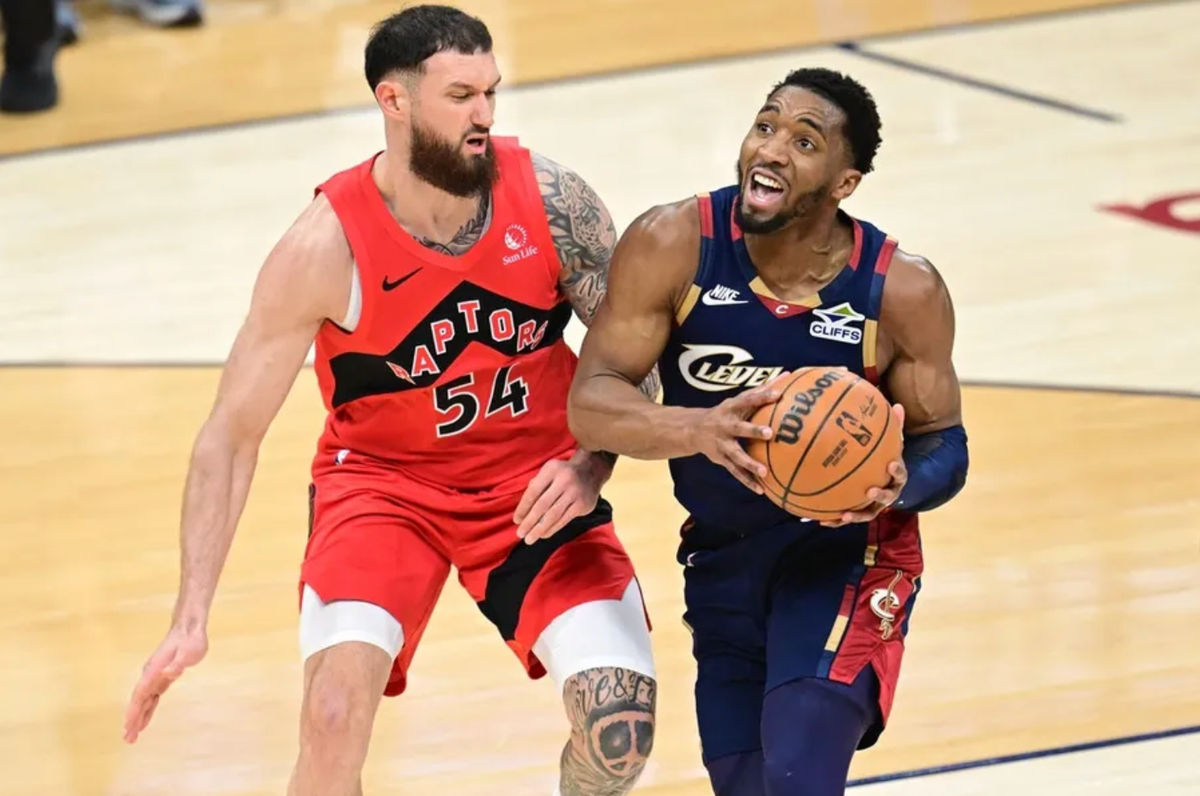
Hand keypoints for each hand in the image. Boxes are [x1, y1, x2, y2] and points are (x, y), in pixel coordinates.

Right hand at [123, 624, 207, 742]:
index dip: (134, 710)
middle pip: (138, 700)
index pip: (141, 693)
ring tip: (132, 736)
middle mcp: (151, 675)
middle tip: (128, 739)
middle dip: (132, 719)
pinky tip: (144, 721)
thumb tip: (166, 674)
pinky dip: (147, 710)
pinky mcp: (161, 679)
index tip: (128, 725)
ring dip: (138, 718)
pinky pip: (151, 698)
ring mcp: (155, 677)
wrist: (189, 629)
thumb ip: (177, 664)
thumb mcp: (189, 652)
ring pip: (143, 701)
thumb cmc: (190, 640)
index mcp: (154, 670)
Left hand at [514, 451, 610, 544]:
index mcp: (551, 469)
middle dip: (529, 521)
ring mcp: (575, 493)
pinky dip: (552, 529)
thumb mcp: (548, 471)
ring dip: (540, 529)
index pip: (533, 491)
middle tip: (520, 534)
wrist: (591, 470)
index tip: (516, 520)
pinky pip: (564, 520)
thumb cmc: (562, 474)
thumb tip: (523, 512)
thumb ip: (536, 486)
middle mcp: (564, 480)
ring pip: (554, 515)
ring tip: (530, 539)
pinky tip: (544, 535)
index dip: (523, 508)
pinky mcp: (583, 505)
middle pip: (542, 505)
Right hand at [689, 373, 789, 494]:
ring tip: (764, 472)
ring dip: (750, 463)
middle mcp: (725, 426)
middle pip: (740, 428)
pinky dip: (747, 481)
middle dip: (754, 431)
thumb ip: (763, 389)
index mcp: (732, 408)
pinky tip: (761, 490)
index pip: (748, 400)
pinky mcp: (722, 459)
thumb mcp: (740, 400)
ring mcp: (722, 444)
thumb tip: (788, 375)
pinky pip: (735, 472)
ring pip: (736, 455)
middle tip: (770, 434)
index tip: (778, 394)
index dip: (762, 396)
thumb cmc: (727, 411)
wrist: (694, 429)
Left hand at [822, 404, 907, 526]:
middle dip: (880, 495)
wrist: (884, 481)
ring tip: (844, 514)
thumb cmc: (885, 458)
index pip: (900, 473)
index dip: (897, 470)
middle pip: (887, 497)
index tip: (890, 464)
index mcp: (895, 476)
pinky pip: (848, 518)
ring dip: (857, 515)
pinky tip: (819, 520)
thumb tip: (898, 404)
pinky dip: (836, 520)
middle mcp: (889, 493)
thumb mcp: (891, 443)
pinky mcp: (860, 512)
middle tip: (870, 490)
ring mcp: (875, 506)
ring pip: (868, 513)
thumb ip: (893, 427)